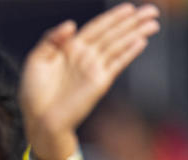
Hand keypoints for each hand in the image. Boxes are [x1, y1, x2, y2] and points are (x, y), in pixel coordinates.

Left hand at [20, 3, 159, 159]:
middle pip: (113, 34)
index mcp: (70, 48)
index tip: (129, 7)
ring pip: (118, 46)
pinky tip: (141, 43)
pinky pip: (116, 64)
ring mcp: (94, 69)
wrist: (39, 119)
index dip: (113, 17)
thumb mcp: (36, 59)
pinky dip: (128, 53)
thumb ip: (51, 39)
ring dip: (136, 34)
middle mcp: (85, 56)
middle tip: (152, 10)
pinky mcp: (99, 83)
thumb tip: (72, 24)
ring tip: (153, 23)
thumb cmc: (34, 93)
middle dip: (133, 21)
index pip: (96, 27)